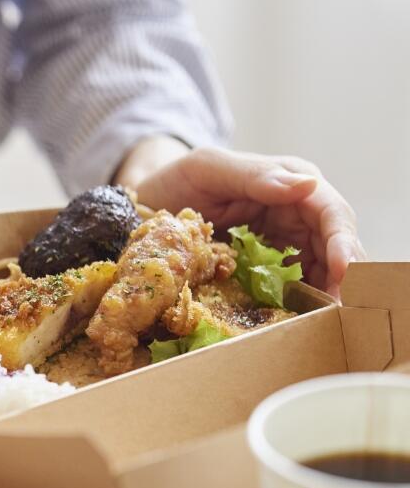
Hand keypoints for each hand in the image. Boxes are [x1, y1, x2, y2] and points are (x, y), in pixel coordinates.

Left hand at [116, 137, 363, 297]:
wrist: (143, 206)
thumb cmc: (176, 181)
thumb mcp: (207, 169)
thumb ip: (253, 175)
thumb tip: (307, 185)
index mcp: (288, 179)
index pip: (328, 210)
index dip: (341, 240)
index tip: (344, 270)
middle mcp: (294, 207)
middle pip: (333, 241)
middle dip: (344, 274)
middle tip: (344, 308)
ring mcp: (282, 236)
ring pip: (321, 264)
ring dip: (329, 289)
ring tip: (331, 318)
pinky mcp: (268, 260)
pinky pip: (296, 279)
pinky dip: (304, 296)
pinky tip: (306, 315)